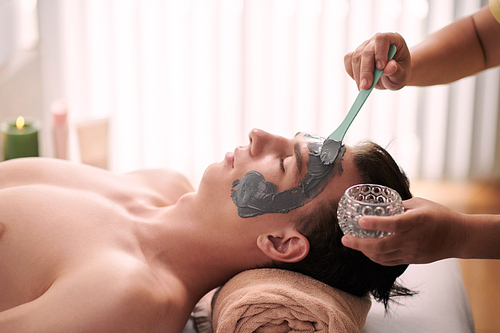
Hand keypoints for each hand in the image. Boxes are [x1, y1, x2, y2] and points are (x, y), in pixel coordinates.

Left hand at [341, 197, 466, 265]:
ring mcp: (411, 252)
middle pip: (382, 246)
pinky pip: (389, 261)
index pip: (393, 224)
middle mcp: (412, 238)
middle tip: (344, 239)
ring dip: (364, 251)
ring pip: (383, 256)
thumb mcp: (420, 203)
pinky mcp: (412, 260)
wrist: (458, 236)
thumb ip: (399, 205)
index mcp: (416, 221)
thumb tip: (380, 205)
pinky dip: (375, 257)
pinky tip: (366, 251)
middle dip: (359, 244)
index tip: (360, 221)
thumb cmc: (439, 215)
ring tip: (351, 244)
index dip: (375, 224)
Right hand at [344, 32, 411, 90]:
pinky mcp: (355, 54)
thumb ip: (397, 71)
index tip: (380, 68)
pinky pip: (348, 59)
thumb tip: (390, 67)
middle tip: (366, 86)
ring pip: (356, 57)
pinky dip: (350, 71)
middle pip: (366, 51)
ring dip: (358, 75)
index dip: (380, 52)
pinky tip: (357, 81)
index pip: (382, 39)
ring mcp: (365, 46)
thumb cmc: (399, 73)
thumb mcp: (402, 75)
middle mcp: (376, 41)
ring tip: (363, 88)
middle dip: (365, 70)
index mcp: (393, 39)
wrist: (393, 74)